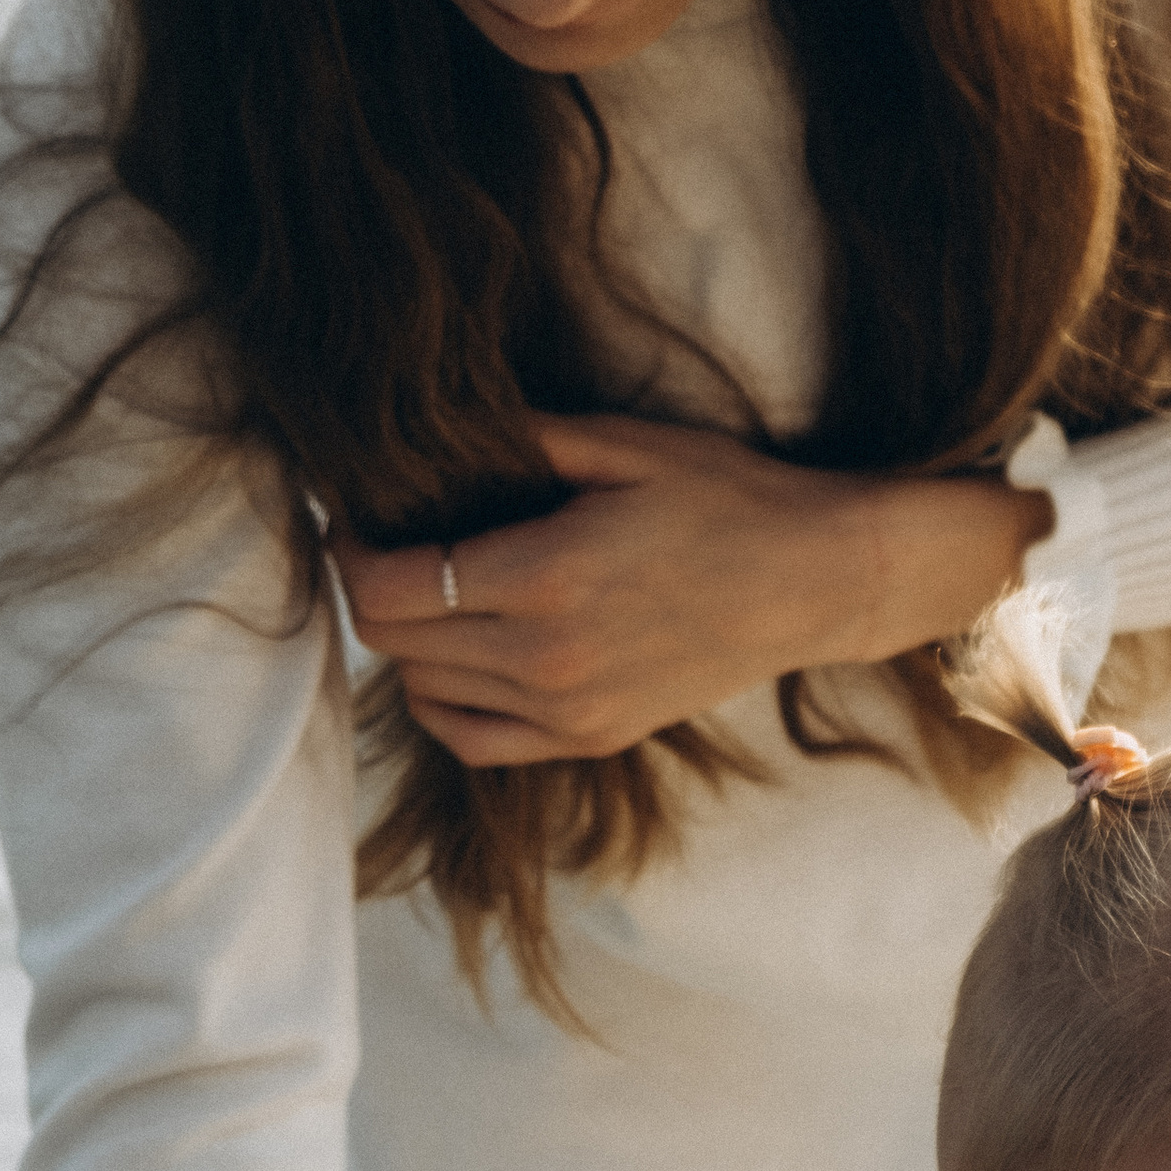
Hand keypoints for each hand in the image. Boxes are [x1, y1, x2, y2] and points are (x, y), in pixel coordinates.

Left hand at [333, 414, 1045, 764]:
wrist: (818, 580)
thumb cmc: (728, 498)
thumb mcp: (621, 446)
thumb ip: (518, 440)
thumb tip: (425, 430)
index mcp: (546, 579)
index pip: (388, 589)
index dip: (352, 550)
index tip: (357, 516)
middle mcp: (547, 659)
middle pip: (395, 642)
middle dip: (371, 587)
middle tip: (385, 540)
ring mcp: (569, 711)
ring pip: (425, 691)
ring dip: (408, 642)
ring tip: (428, 591)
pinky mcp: (591, 737)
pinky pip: (472, 739)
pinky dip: (442, 701)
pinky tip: (456, 658)